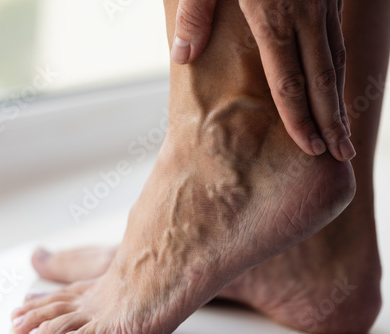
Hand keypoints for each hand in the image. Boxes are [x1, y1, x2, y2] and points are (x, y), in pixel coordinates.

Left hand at [170, 0, 354, 161]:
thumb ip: (194, 15)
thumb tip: (181, 56)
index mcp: (273, 16)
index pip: (290, 82)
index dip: (301, 119)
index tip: (312, 148)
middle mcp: (305, 15)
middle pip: (322, 80)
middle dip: (333, 121)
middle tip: (341, 155)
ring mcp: (322, 3)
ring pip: (336, 61)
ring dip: (341, 99)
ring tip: (344, 132)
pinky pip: (336, 38)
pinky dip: (338, 69)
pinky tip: (337, 85)